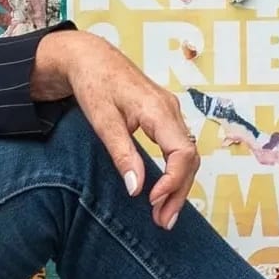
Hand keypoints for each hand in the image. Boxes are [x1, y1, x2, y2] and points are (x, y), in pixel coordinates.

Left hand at [34, 30, 197, 228]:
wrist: (88, 56)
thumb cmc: (93, 83)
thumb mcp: (103, 121)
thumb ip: (122, 154)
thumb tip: (137, 189)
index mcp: (159, 110)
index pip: (183, 152)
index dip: (173, 181)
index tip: (152, 201)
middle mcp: (171, 110)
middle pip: (190, 158)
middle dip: (179, 192)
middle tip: (163, 222)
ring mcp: (170, 112)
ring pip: (187, 155)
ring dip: (178, 186)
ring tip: (163, 215)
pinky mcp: (163, 116)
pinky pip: (178, 148)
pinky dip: (174, 172)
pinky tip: (162, 191)